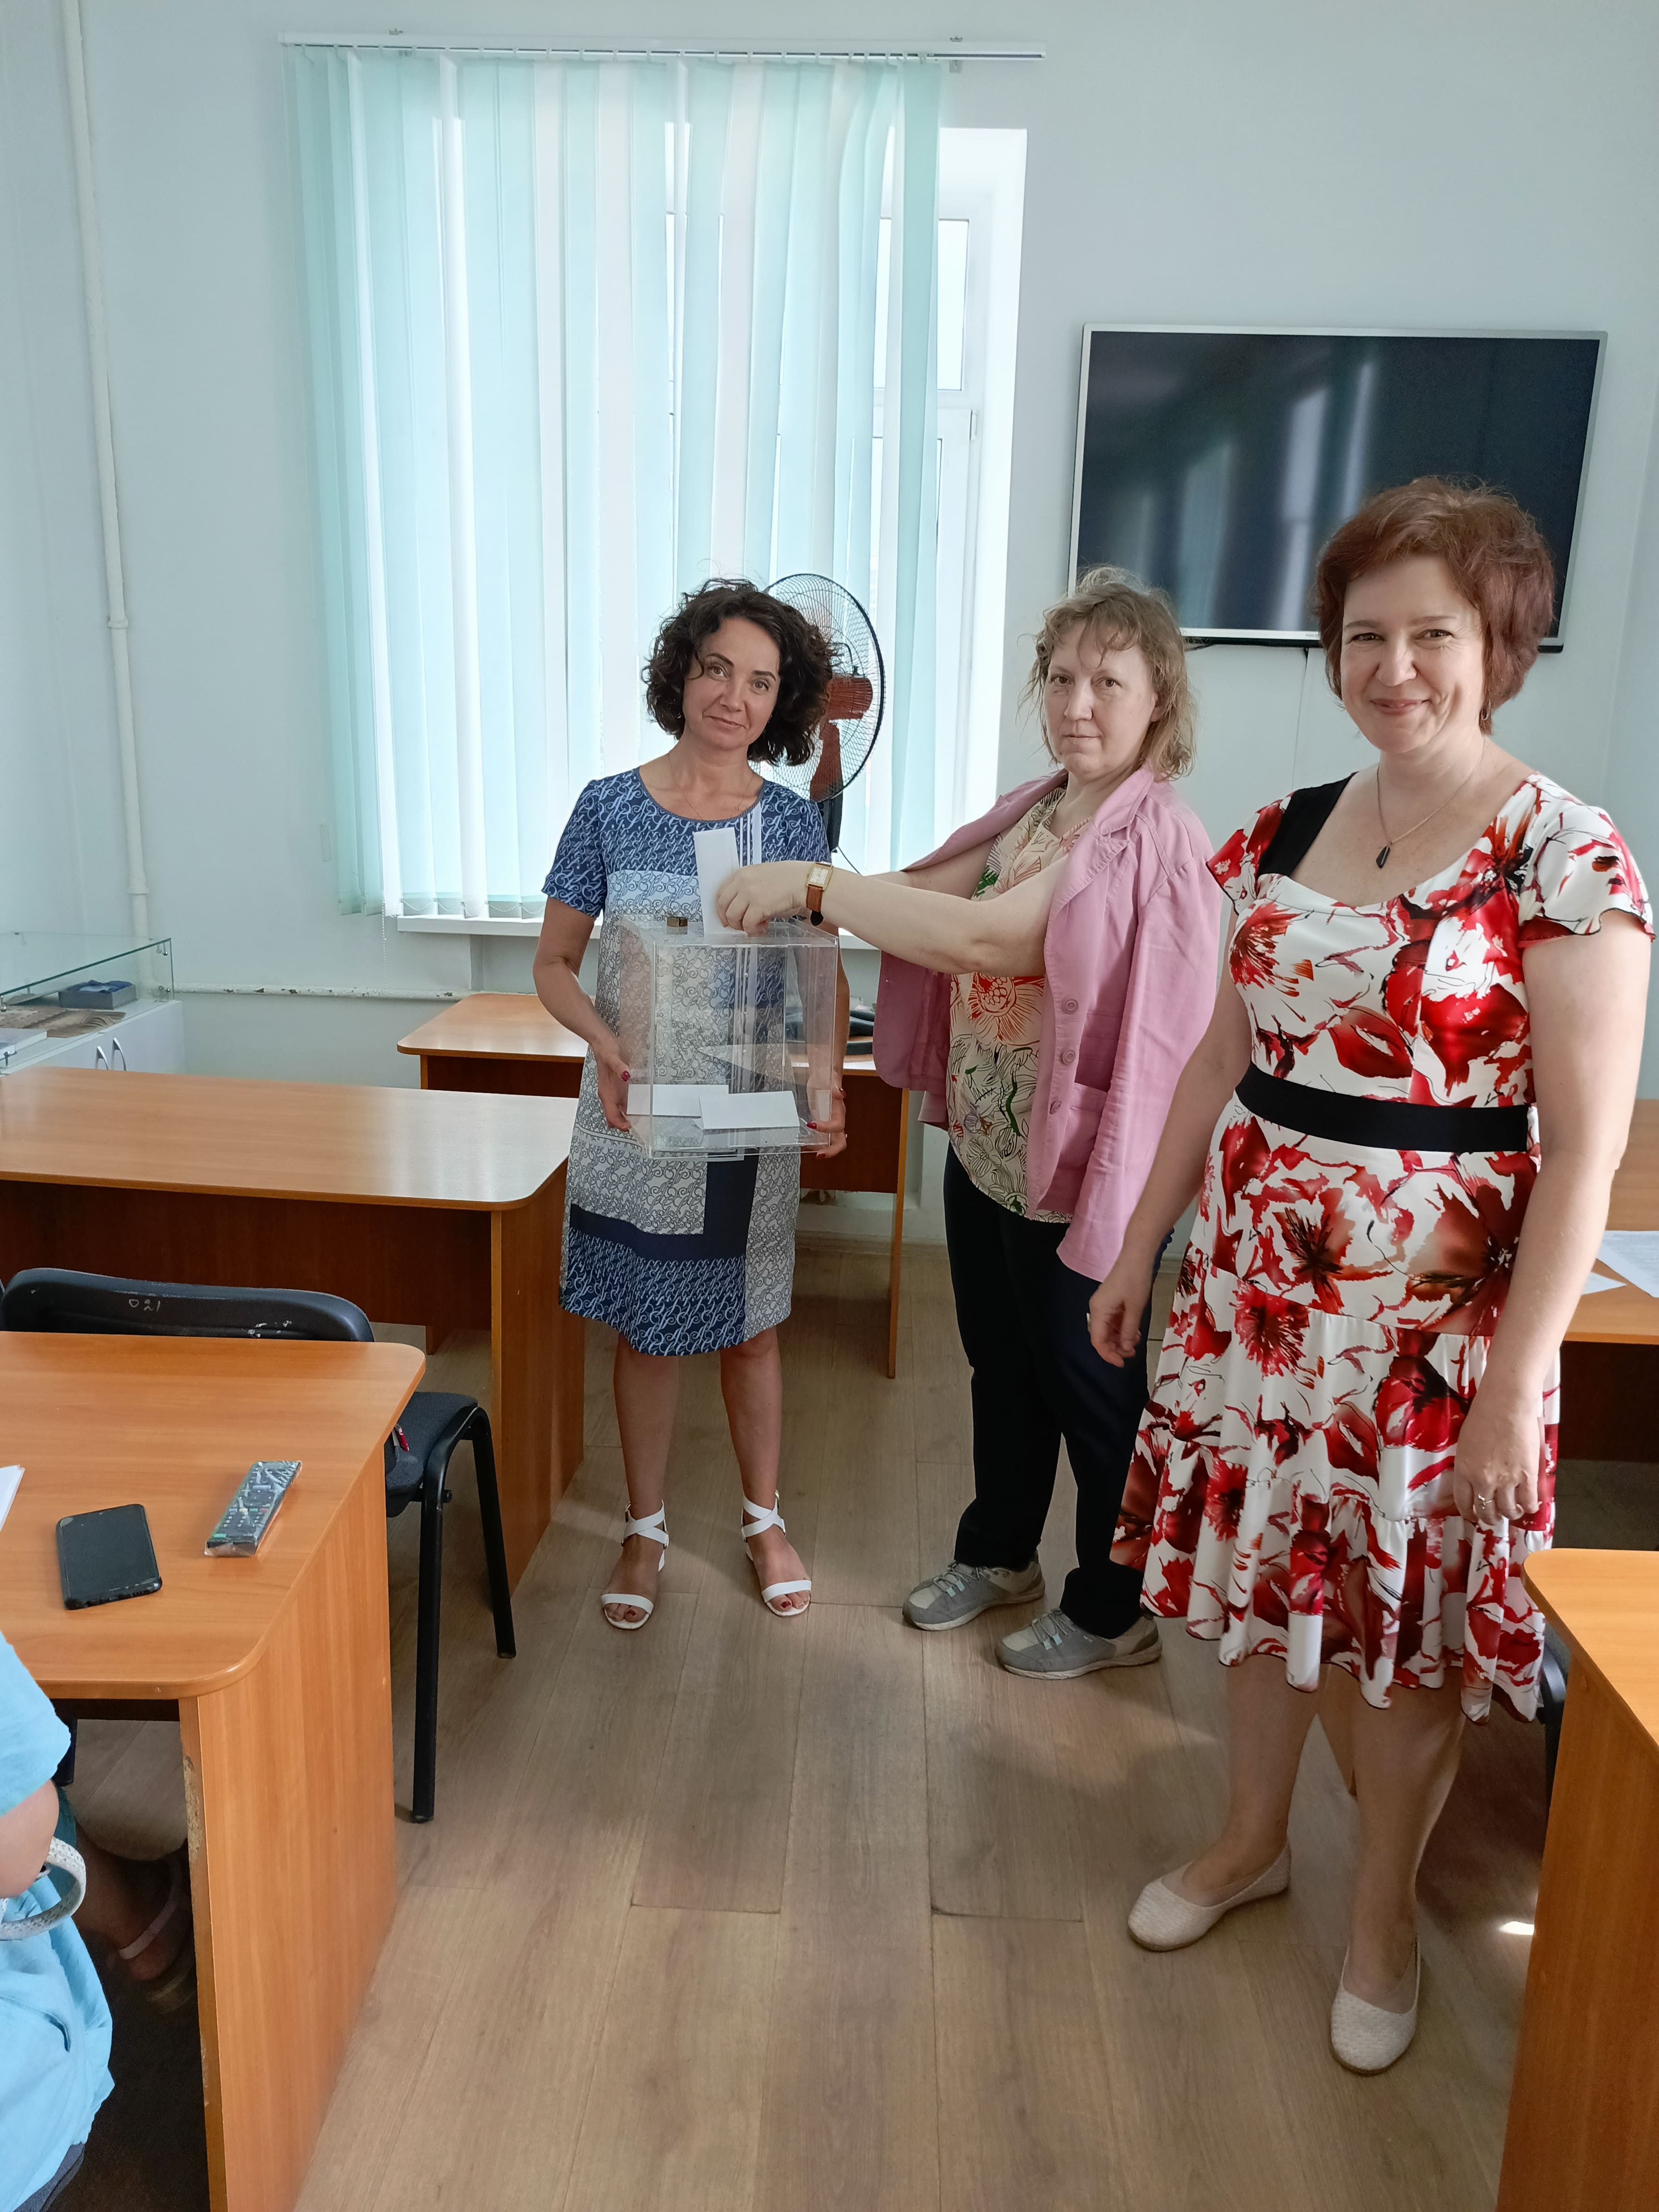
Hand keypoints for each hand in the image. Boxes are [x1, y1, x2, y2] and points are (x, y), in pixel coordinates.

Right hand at [592, 1027, 631, 1132]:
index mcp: (606, 1093)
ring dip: (627, 1117)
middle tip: (640, 1124)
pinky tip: (640, 1105)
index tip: (631, 1126)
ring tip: (642, 1118)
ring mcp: (612, 1093)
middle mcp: (608, 1096)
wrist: (602, 1043)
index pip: (611, 1116)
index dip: (620, 1124)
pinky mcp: (616, 1089)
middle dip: (624, 1124)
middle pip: (614, 1118)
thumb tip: (626, 1075)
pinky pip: (622, 1104)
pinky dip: (629, 1108)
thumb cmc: (607, 1050)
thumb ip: (619, 1067)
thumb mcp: (613, 1057)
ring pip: (618, 1112)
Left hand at [717, 861, 809, 934]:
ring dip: (741, 926)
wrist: (805, 881)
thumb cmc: (789, 879)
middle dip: (729, 920)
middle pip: (723, 905)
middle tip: (739, 926)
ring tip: (755, 926)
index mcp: (742, 873)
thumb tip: (741, 908)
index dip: (722, 908)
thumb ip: (748, 888)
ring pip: (732, 916)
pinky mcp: (759, 906)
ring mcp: (749, 893)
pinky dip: (753, 930)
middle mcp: (742, 882)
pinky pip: (747, 924)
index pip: (721, 892)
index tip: (726, 916)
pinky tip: (764, 927)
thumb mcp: (762, 876)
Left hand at [809, 1085, 846, 1159]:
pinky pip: (822, 1139)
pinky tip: (804, 1143)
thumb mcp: (830, 1081)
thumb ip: (835, 1086)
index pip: (837, 1126)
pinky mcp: (822, 1126)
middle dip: (831, 1151)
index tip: (811, 1124)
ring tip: (807, 1149)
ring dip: (822, 1149)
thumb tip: (840, 1092)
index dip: (826, 1128)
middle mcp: (837, 1121)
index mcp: (839, 1112)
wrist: (823, 1078)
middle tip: (819, 1155)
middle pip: (840, 1142)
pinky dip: (815, 1144)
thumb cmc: (827, 1080)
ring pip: (832, 1143)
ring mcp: (830, 1125)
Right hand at [1088, 1250, 1156, 1366]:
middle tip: (1132, 1353)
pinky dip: (1121, 1329)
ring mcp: (1103, 1305)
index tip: (1122, 1363)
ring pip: (1107, 1330)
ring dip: (1120, 1339)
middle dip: (1115, 1348)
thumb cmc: (1135, 1280)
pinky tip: (1134, 1332)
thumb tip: (1124, 1348)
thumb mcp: (1134, 1308)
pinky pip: (1112, 1321)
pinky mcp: (1110, 1301)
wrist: (1137, 1256)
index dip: (1109, 1355)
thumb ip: (1128, 1330)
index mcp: (1099, 1311)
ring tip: (1135, 1342)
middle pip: (1101, 1337)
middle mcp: (1097, 1309)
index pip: (1098, 1341)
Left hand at [1451, 1389, 1544, 1528]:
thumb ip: (1470, 1463)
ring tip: (1514, 1511)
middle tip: (1495, 1517)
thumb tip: (1476, 1476)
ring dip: (1511, 1514)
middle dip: (1490, 1517)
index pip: (1463, 1502)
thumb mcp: (1466, 1442)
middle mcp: (1482, 1479)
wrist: (1506, 1404)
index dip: (1470, 1513)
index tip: (1474, 1516)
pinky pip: (1528, 1501)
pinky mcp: (1526, 1476)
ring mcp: (1505, 1480)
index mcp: (1464, 1470)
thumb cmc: (1484, 1415)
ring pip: (1507, 1509)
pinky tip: (1530, 1506)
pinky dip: (1529, 1507)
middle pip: (1485, 1510)